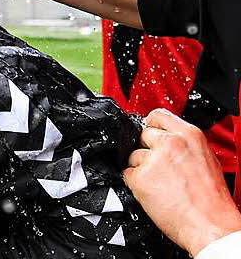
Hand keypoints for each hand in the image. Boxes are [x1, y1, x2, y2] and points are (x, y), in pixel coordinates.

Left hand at [124, 109, 240, 254]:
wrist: (212, 226)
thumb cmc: (212, 200)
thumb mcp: (206, 160)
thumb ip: (184, 145)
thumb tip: (168, 139)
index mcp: (189, 136)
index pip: (157, 115)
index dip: (152, 126)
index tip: (152, 133)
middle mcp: (169, 143)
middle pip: (143, 135)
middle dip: (148, 149)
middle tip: (161, 168)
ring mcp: (153, 160)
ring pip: (134, 156)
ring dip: (142, 168)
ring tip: (161, 184)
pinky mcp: (140, 178)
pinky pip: (128, 174)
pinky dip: (135, 183)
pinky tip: (152, 192)